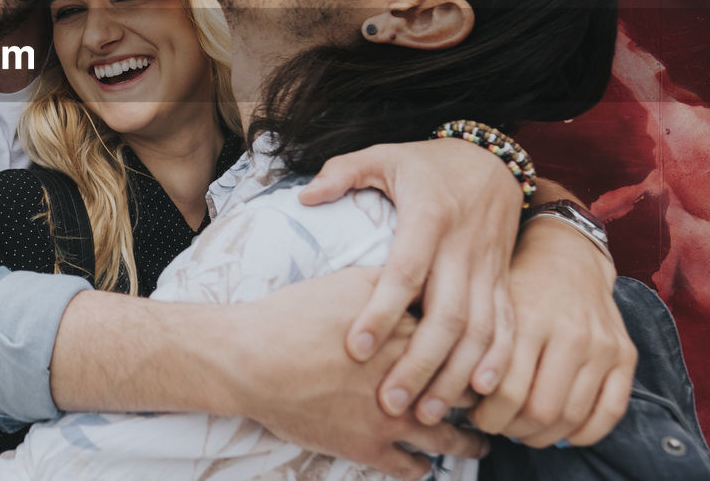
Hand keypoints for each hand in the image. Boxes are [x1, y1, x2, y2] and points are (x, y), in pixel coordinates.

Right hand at [225, 268, 489, 478]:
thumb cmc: (294, 316)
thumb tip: (422, 280)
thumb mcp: (348, 281)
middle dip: (479, 396)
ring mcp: (392, 419)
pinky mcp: (368, 448)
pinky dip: (424, 468)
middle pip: (466, 391)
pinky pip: (412, 468)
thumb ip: (392, 282)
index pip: (465, 346)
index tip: (483, 354)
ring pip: (450, 438)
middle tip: (489, 399)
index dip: (478, 352)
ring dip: (469, 443)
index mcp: (409, 336)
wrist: (252, 359)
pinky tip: (426, 464)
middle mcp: (411, 380)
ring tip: (479, 443)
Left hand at [300, 139, 519, 421]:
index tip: (356, 347)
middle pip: (446, 315)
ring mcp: (488, 267)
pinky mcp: (503, 280)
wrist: (491, 160)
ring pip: (480, 331)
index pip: (405, 271)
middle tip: (390, 403)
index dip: (381, 311)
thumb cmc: (425, 164)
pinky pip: (506, 326)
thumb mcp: (382, 155)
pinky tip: (479, 393)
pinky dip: (498, 361)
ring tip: (428, 413)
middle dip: (419, 363)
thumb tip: (306, 197)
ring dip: (456, 375)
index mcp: (428, 216)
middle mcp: (462, 246)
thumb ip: (342, 172)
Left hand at [470, 214, 634, 445]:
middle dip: (512, 428)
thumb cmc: (516, 280)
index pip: (506, 391)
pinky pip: (611, 411)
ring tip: (522, 428)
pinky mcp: (625, 354)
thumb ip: (471, 342)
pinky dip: (585, 432)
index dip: (487, 415)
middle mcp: (570, 333)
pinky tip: (562, 432)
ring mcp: (602, 345)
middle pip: (540, 410)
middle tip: (496, 425)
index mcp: (529, 318)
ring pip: (572, 416)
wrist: (566, 252)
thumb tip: (446, 391)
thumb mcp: (486, 300)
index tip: (474, 415)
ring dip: (543, 435)